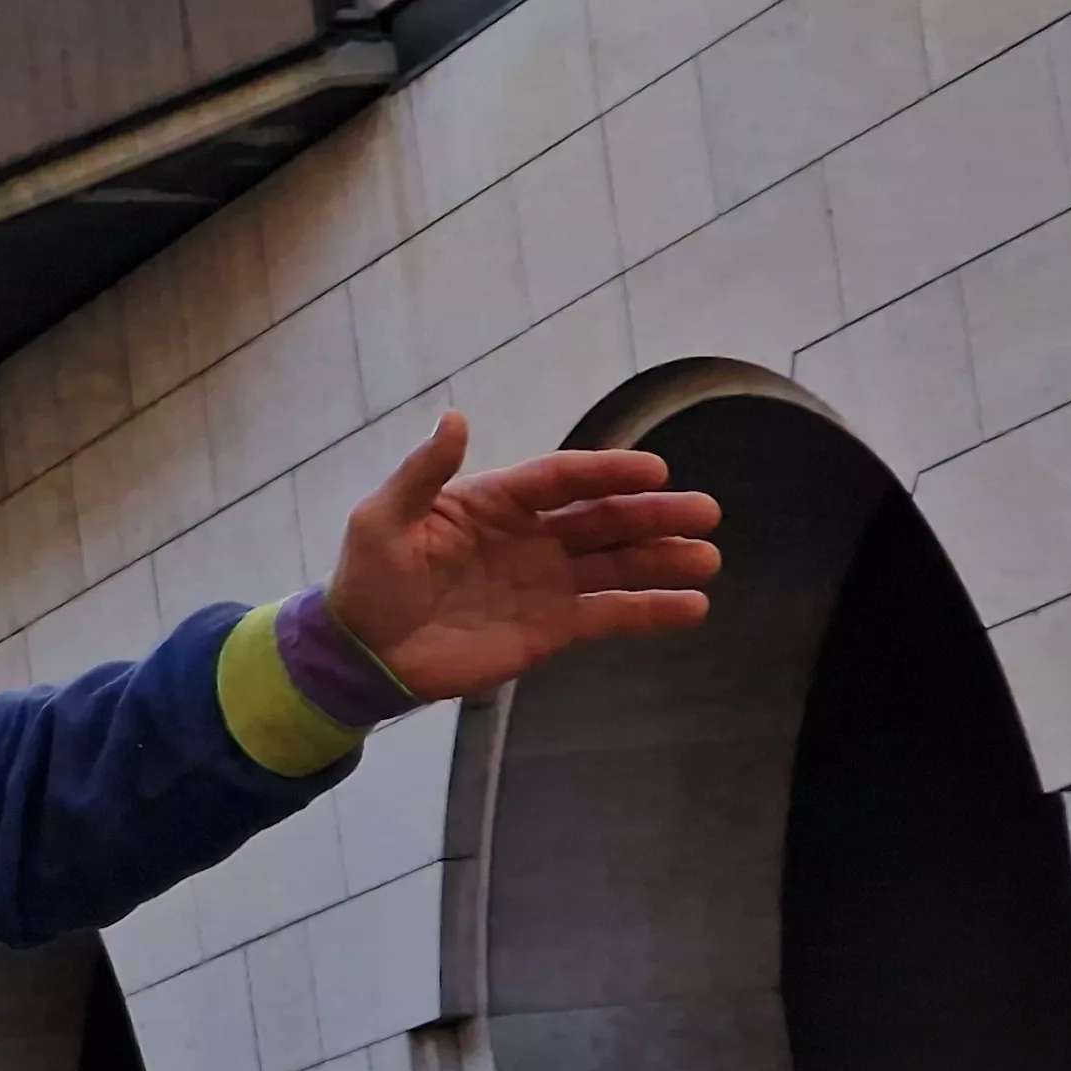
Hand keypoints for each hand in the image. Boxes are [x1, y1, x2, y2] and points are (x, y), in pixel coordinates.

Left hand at [326, 411, 722, 700]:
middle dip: (653, 515)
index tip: (655, 471)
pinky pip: (609, 615)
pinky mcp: (551, 628)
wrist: (362, 654)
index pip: (561, 479)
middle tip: (705, 511)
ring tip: (708, 556)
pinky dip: (650, 610)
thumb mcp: (382, 520)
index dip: (607, 472)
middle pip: (601, 519)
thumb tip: (453, 416)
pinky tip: (691, 606)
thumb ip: (422, 472)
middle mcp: (529, 537)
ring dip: (663, 559)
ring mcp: (544, 583)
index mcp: (493, 502)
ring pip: (615, 565)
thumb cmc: (368, 580)